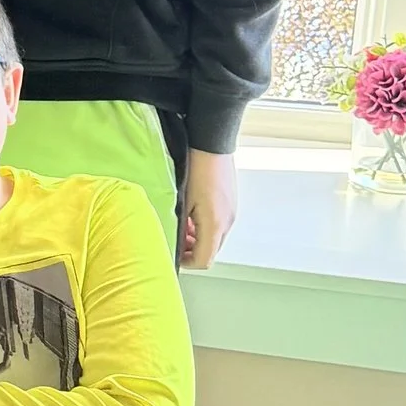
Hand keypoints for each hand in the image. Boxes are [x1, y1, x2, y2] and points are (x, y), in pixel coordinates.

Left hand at [178, 149, 236, 270]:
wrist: (211, 143)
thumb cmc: (194, 168)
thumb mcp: (181, 202)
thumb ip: (179, 228)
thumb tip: (174, 243)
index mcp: (215, 224)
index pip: (203, 261)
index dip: (186, 263)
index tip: (173, 255)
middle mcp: (227, 221)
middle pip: (210, 251)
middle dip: (191, 250)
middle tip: (175, 238)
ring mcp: (231, 212)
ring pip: (214, 238)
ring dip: (197, 238)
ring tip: (181, 224)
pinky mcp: (231, 203)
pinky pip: (218, 224)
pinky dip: (204, 226)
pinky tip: (191, 213)